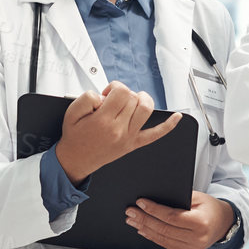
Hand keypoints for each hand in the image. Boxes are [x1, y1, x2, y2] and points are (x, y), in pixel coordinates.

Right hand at [53, 83, 182, 183]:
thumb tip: (102, 95)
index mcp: (103, 121)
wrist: (76, 160)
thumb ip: (86, 98)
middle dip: (123, 94)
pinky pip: (155, 135)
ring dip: (141, 99)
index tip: (106, 94)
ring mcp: (129, 137)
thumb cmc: (74, 137)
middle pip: (133, 98)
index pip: (121, 92)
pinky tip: (177, 117)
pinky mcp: (134, 144)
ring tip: (132, 100)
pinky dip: (168, 126)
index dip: (114, 87)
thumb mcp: (71, 113)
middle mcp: (119, 129)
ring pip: (146, 109)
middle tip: (112, 101)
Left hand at [126, 192, 236, 248]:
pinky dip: (153, 237)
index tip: (140, 202)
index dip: (154, 210)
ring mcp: (192, 248)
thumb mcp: (198, 197)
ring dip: (145, 229)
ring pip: (162, 239)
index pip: (171, 217)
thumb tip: (154, 197)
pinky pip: (166, 245)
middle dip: (144, 219)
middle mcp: (197, 238)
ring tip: (132, 220)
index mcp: (201, 223)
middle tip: (130, 212)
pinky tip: (143, 230)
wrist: (223, 224)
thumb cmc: (210, 208)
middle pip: (164, 229)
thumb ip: (179, 198)